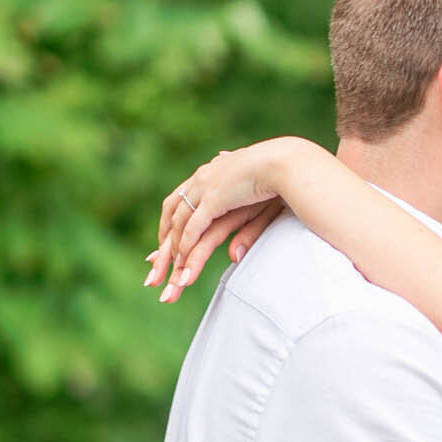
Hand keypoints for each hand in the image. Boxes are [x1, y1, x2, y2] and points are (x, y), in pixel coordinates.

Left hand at [146, 137, 315, 299]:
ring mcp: (206, 189)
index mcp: (210, 178)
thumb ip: (245, 228)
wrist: (288, 160)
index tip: (163, 252)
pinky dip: (186, 247)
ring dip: (174, 257)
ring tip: (172, 281)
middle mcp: (202, 182)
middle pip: (173, 218)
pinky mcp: (215, 199)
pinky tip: (183, 264)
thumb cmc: (280, 177)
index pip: (179, 204)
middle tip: (153, 278)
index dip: (170, 229)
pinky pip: (194, 228)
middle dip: (164, 251)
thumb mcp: (257, 205)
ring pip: (180, 227)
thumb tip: (234, 250)